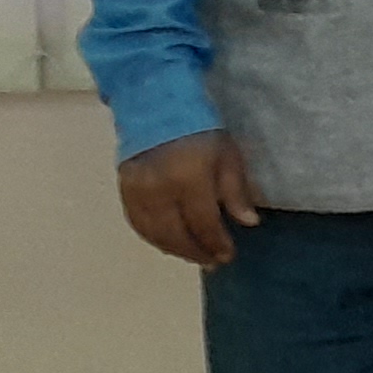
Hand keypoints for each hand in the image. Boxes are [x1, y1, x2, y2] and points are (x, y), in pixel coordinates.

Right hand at [116, 130, 260, 267]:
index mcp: (189, 179)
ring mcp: (137, 192)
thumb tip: (249, 223)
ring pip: (154, 234)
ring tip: (194, 256)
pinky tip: (169, 243)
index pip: (203, 223)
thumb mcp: (228, 155)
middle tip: (213, 262)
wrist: (156, 109)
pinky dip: (154, 239)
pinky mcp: (123, 191)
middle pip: (176, 234)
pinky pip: (138, 225)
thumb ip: (236, 191)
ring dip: (175, 250)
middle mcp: (159, 190)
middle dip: (197, 252)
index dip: (216, 243)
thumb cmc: (201, 131)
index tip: (228, 256)